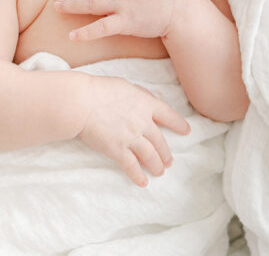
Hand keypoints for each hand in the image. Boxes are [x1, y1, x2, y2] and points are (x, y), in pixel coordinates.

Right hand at [75, 74, 190, 186]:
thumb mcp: (126, 86)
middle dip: (166, 153)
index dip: (178, 124)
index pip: (168, 115)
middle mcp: (142, 122)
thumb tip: (147, 100)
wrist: (82, 102)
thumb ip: (140, 95)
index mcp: (146, 104)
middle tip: (169, 162)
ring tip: (160, 172)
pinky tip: (143, 182)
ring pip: (150, 155)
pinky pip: (131, 166)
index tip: (186, 131)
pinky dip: (138, 175)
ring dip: (156, 165)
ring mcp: (131, 137)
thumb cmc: (100, 90)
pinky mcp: (117, 150)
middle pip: (160, 140)